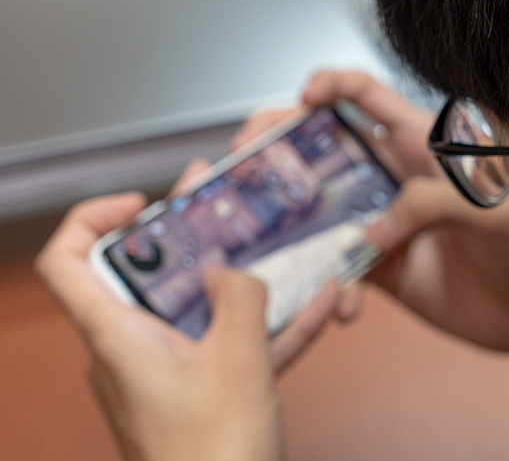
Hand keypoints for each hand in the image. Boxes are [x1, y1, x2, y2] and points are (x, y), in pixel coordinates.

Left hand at [34, 164, 347, 460]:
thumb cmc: (214, 457)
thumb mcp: (239, 360)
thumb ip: (237, 296)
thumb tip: (229, 268)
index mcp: (118, 337)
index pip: (70, 262)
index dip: (95, 218)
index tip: (142, 203)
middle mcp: (131, 351)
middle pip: (147, 275)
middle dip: (188, 235)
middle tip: (216, 198)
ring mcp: (165, 373)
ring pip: (196, 310)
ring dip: (238, 279)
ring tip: (275, 241)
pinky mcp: (198, 392)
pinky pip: (228, 346)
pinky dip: (265, 326)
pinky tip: (314, 306)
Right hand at [236, 71, 508, 352]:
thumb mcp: (489, 210)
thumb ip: (429, 203)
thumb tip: (371, 231)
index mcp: (422, 145)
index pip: (368, 96)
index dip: (331, 86)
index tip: (303, 100)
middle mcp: (393, 177)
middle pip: (325, 147)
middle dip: (281, 146)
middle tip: (248, 159)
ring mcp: (382, 221)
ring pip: (319, 208)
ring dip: (290, 221)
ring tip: (265, 237)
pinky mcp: (379, 266)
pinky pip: (338, 268)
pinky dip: (332, 286)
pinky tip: (345, 306)